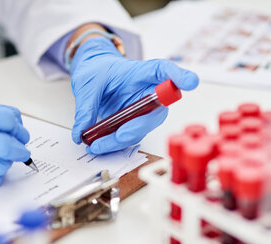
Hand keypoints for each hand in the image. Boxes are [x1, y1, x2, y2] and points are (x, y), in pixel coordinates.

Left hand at [70, 37, 198, 153]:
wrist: (92, 74)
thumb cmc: (96, 71)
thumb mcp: (87, 83)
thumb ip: (86, 107)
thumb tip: (81, 132)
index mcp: (141, 72)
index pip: (164, 71)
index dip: (178, 77)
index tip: (189, 82)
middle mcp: (148, 92)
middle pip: (155, 111)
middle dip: (138, 126)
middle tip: (121, 135)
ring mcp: (142, 110)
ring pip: (140, 129)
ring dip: (120, 140)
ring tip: (97, 145)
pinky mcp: (133, 123)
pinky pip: (128, 136)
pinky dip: (113, 143)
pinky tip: (99, 145)